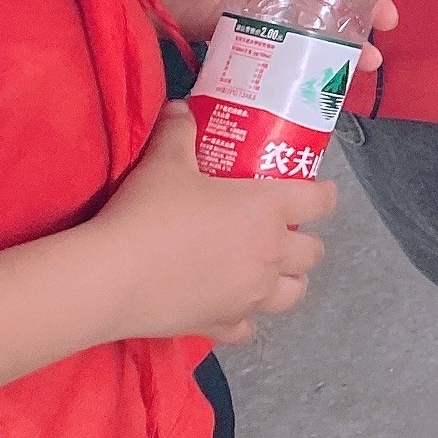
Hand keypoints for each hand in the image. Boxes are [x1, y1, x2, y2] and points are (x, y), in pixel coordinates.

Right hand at [85, 106, 335, 346]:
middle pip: (312, 253)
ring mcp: (250, 294)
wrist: (112, 276)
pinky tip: (231, 309)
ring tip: (268, 274)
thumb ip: (178, 132)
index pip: (320, 201)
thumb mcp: (164, 161)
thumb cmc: (148, 211)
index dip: (325, 195)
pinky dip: (246, 320)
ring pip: (293, 294)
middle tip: (284, 233)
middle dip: (305, 243)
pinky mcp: (222, 325)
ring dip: (287, 283)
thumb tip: (180, 109)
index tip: (322, 192)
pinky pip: (248, 329)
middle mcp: (270, 254)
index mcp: (268, 208)